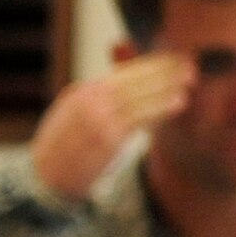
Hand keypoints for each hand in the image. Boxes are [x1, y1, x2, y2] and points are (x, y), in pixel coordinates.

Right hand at [30, 53, 192, 199]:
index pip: (122, 72)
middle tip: (189, 63)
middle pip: (132, 80)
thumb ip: (100, 100)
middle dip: (162, 70)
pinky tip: (177, 103)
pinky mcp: (108, 138)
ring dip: (166, 87)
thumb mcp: (74, 115)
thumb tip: (125, 88)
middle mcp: (89, 100)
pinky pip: (139, 118)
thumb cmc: (64, 149)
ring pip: (138, 96)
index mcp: (83, 91)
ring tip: (189, 81)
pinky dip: (160, 108)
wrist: (46, 177)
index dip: (150, 64)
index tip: (173, 59)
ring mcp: (98, 118)